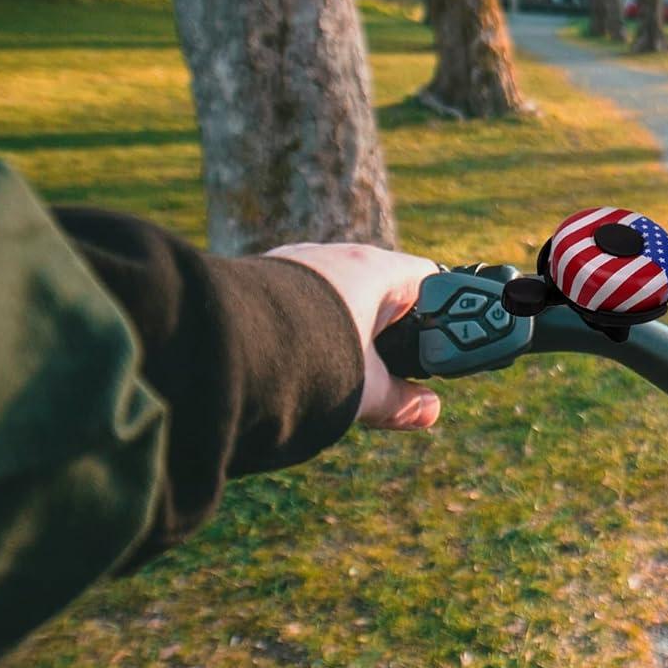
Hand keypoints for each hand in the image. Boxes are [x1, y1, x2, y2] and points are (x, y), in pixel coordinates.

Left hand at [265, 244, 440, 429]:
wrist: (225, 350)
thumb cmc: (311, 361)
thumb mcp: (366, 389)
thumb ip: (402, 401)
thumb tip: (430, 411)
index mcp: (374, 270)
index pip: (427, 280)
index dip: (442, 312)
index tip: (441, 347)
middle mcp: (336, 256)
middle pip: (381, 289)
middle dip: (388, 330)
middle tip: (392, 370)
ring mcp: (296, 264)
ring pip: (338, 295)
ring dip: (345, 328)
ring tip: (339, 370)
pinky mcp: (264, 280)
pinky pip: (302, 300)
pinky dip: (310, 326)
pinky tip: (301, 359)